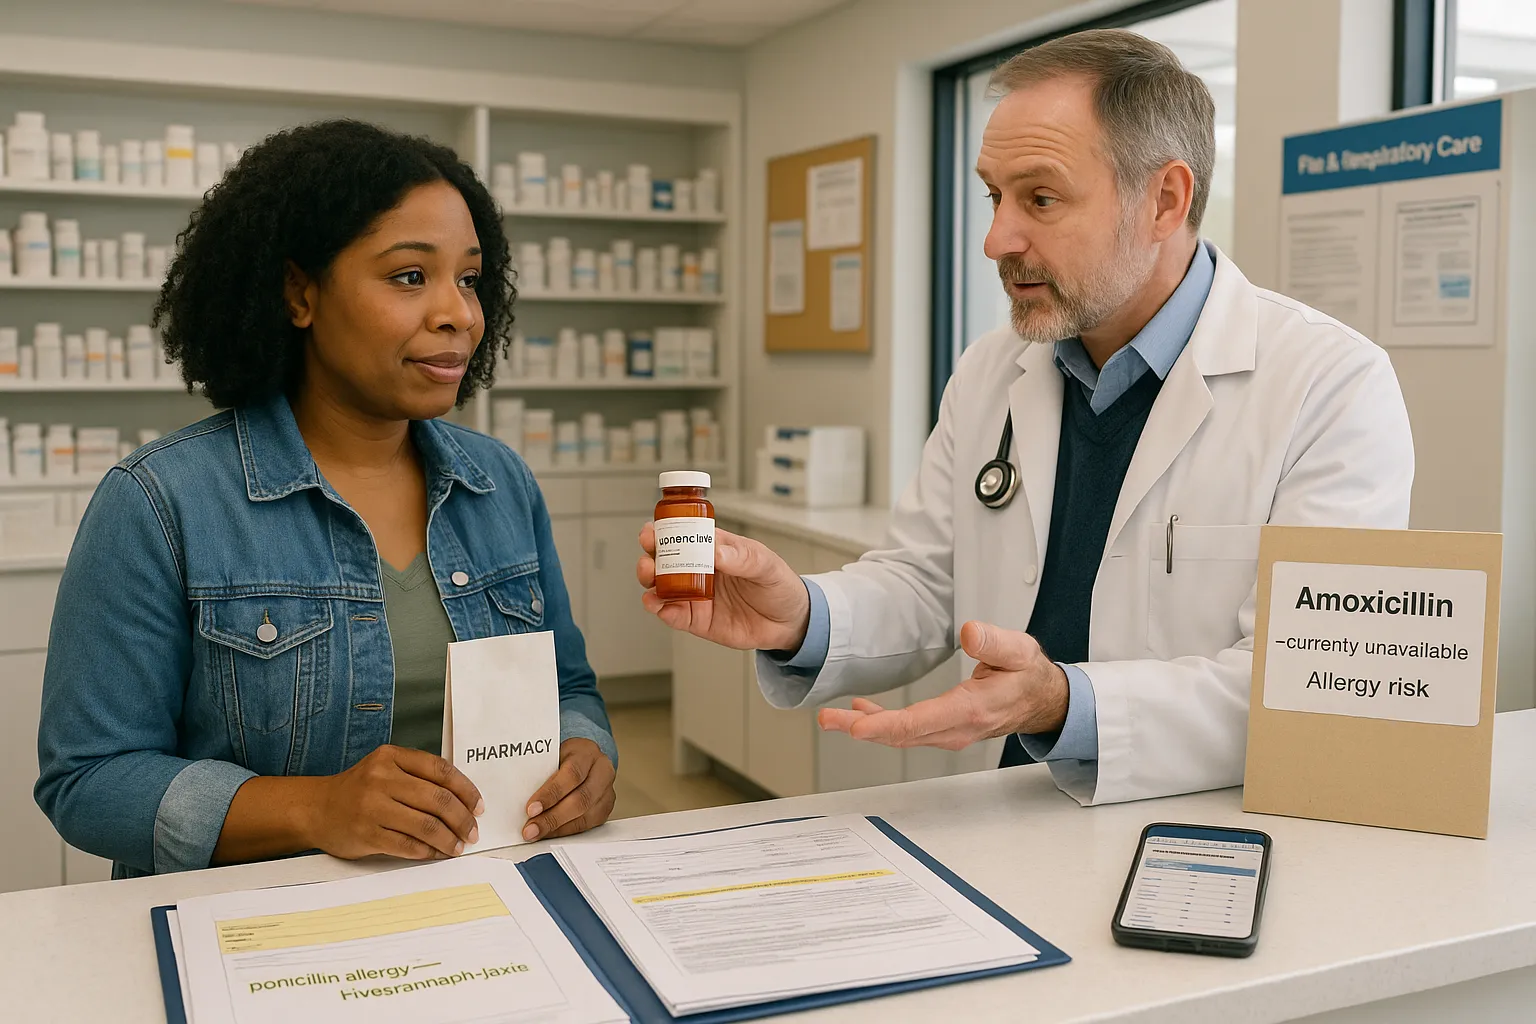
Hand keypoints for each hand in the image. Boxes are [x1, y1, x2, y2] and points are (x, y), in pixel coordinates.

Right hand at [306, 745, 484, 860]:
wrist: (315, 809)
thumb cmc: (358, 790)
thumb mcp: (385, 768)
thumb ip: (418, 776)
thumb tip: (463, 799)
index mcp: (391, 757)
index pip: (441, 770)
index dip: (466, 790)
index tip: (479, 806)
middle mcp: (382, 778)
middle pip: (438, 799)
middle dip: (463, 819)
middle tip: (473, 832)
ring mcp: (372, 807)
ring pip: (426, 825)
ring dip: (449, 839)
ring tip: (458, 847)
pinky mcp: (367, 834)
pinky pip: (408, 845)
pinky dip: (428, 852)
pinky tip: (436, 853)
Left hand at [521, 738, 616, 841]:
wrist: (583, 757)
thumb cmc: (563, 756)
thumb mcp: (552, 754)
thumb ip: (540, 771)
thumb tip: (517, 796)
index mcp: (587, 752)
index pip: (571, 774)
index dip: (551, 794)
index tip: (531, 809)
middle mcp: (602, 772)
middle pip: (581, 799)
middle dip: (552, 817)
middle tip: (531, 828)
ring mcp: (607, 791)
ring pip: (586, 816)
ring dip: (558, 828)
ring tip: (536, 833)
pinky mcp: (606, 808)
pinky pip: (587, 825)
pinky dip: (566, 831)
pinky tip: (550, 833)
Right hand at [637, 522, 810, 650]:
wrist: (790, 622)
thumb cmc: (778, 585)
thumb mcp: (767, 564)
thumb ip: (743, 558)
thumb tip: (717, 552)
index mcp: (714, 549)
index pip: (682, 536)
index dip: (663, 532)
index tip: (652, 532)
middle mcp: (700, 571)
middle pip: (664, 562)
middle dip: (650, 559)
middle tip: (649, 561)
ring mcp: (696, 596)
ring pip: (662, 588)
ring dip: (650, 585)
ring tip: (651, 585)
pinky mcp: (698, 620)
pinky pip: (674, 615)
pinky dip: (663, 611)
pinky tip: (661, 607)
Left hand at [817, 621, 1068, 748]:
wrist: (1043, 700)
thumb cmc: (1028, 675)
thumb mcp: (1019, 651)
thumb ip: (994, 642)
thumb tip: (969, 632)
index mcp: (970, 710)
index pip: (919, 723)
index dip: (884, 726)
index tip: (855, 727)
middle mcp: (956, 729)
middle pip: (901, 735)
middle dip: (860, 728)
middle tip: (827, 719)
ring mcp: (949, 733)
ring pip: (901, 736)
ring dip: (866, 727)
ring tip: (832, 717)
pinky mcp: (945, 729)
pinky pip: (908, 731)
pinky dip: (882, 724)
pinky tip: (862, 713)